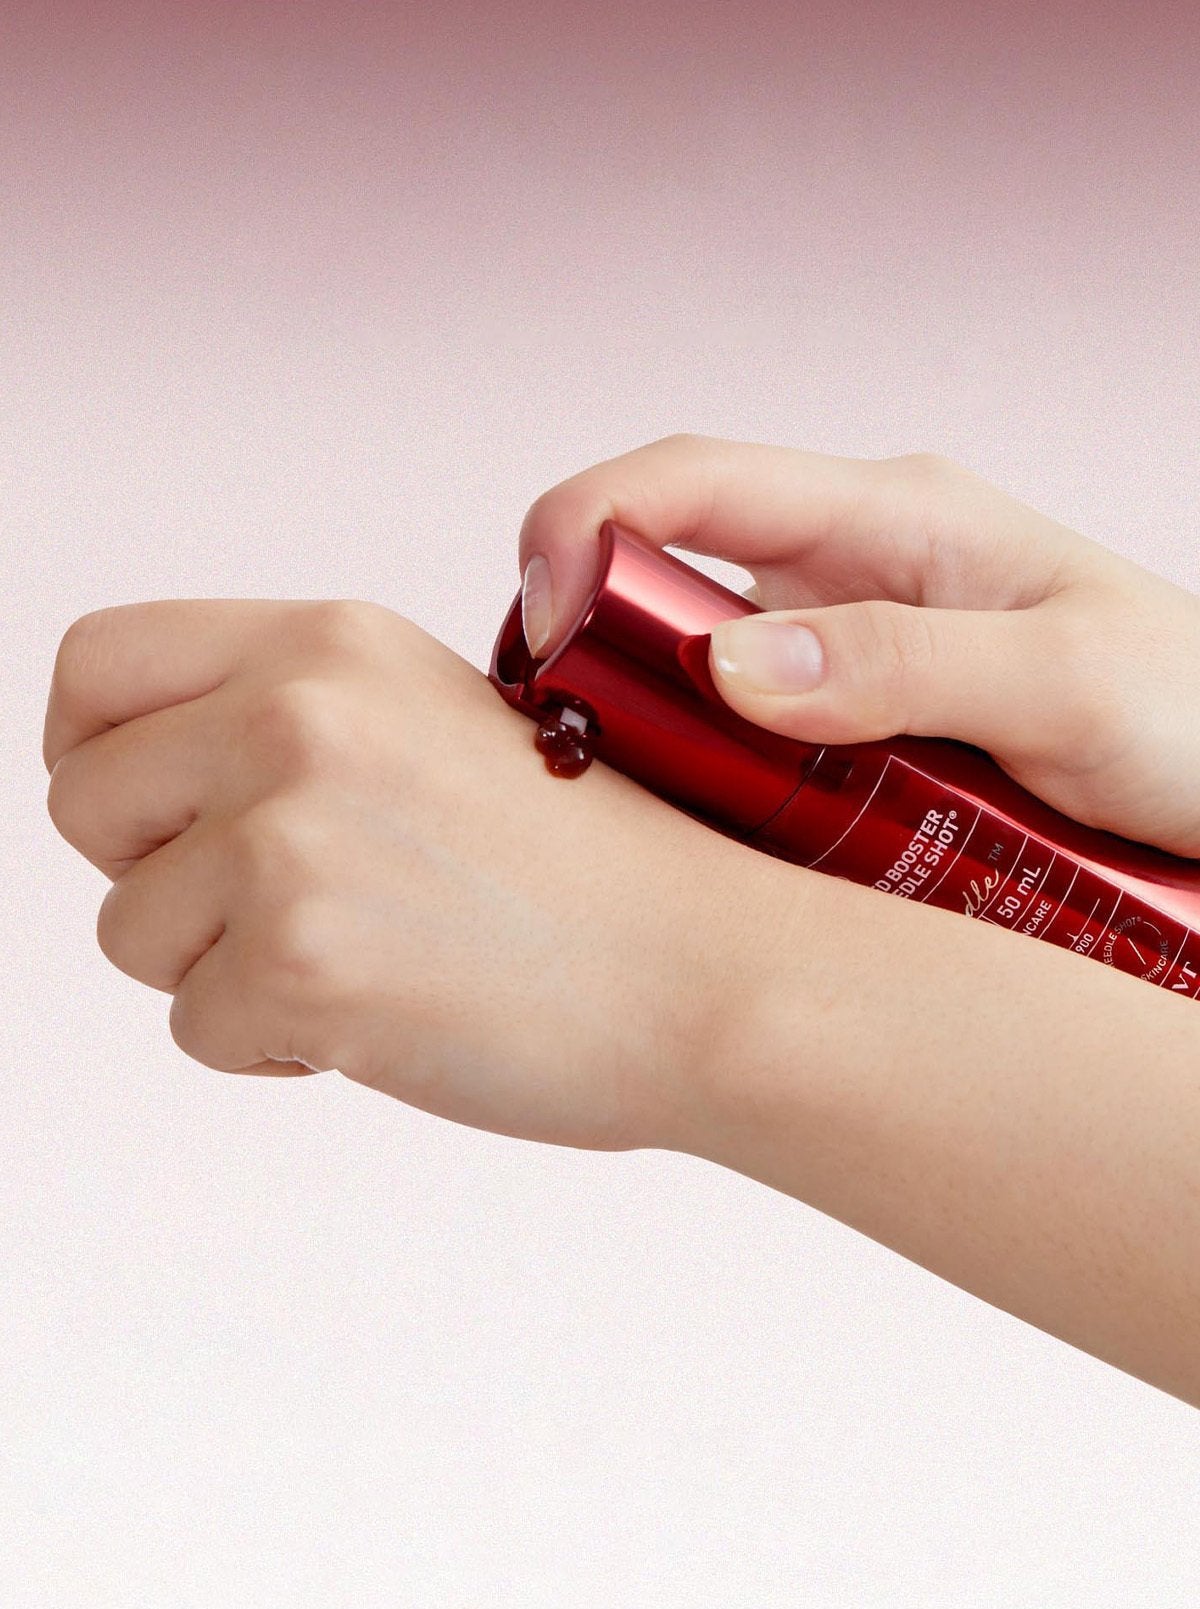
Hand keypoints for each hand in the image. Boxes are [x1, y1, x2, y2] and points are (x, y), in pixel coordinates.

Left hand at [41, 595, 743, 1147]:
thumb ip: (289, 723)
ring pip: (129, 933)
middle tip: (274, 911)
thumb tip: (144, 780)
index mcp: (326, 643)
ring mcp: (286, 841)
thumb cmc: (594, 872)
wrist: (705, 971)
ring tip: (360, 962)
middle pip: (86, 806)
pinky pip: (195, 1029)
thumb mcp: (434, 725)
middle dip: (158, 876)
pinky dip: (272, 1047)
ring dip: (221, 970)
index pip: (95, 663)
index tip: (142, 811)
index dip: (92, 747)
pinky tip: (381, 1019)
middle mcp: (292, 720)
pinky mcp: (296, 964)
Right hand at [519, 434, 1199, 854]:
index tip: (536, 613)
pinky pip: (734, 737)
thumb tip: (732, 664)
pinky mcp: (848, 728)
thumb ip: (908, 667)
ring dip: (631, 721)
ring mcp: (845, 652)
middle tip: (554, 744)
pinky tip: (684, 839)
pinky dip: (688, 775)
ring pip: (687, 666)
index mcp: (893, 517)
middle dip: (585, 640)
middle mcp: (850, 571)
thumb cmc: (1191, 721)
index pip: (695, 478)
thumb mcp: (1065, 687)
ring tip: (602, 805)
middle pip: (665, 572)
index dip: (586, 521)